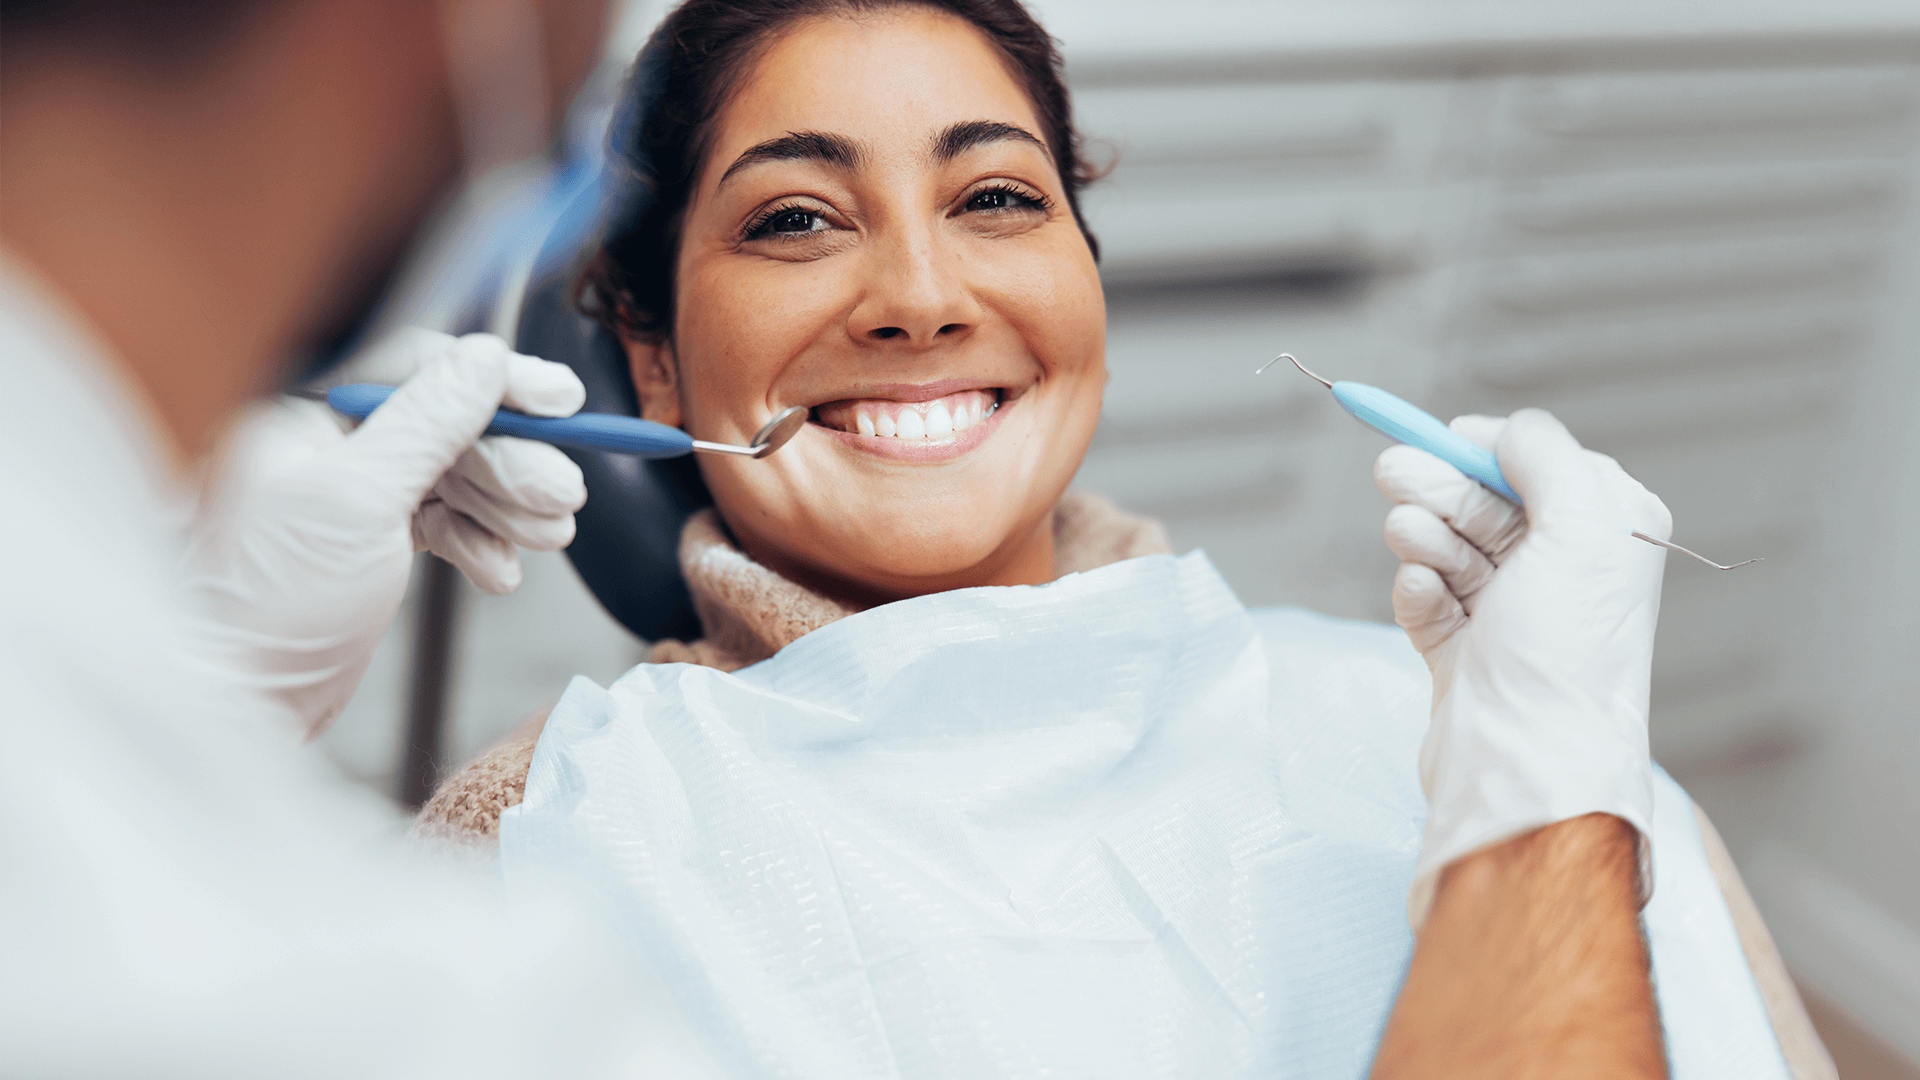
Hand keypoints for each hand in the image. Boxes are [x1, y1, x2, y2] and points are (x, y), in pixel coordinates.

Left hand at [184, 329, 587, 737]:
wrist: (237, 705)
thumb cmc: (270, 607)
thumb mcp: (358, 500)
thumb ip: (427, 421)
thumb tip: (484, 357)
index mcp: (306, 414)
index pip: (420, 370)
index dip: (497, 382)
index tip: (560, 399)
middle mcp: (329, 446)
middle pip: (449, 428)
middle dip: (512, 464)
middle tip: (562, 497)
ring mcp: (351, 497)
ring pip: (454, 478)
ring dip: (508, 507)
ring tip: (548, 537)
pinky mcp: (370, 545)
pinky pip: (443, 523)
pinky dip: (479, 544)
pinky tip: (499, 572)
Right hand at [1373, 408, 1670, 924]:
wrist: (1525, 761)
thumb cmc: (1566, 652)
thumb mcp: (1582, 526)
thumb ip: (1546, 455)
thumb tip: (1507, 430)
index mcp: (1608, 534)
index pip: (1538, 465)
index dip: (1487, 448)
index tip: (1444, 438)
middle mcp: (1565, 572)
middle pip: (1483, 502)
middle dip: (1439, 486)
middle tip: (1390, 473)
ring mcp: (1512, 615)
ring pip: (1448, 547)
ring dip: (1424, 538)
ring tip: (1412, 542)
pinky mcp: (1465, 653)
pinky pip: (1428, 601)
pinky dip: (1418, 593)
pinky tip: (1422, 595)